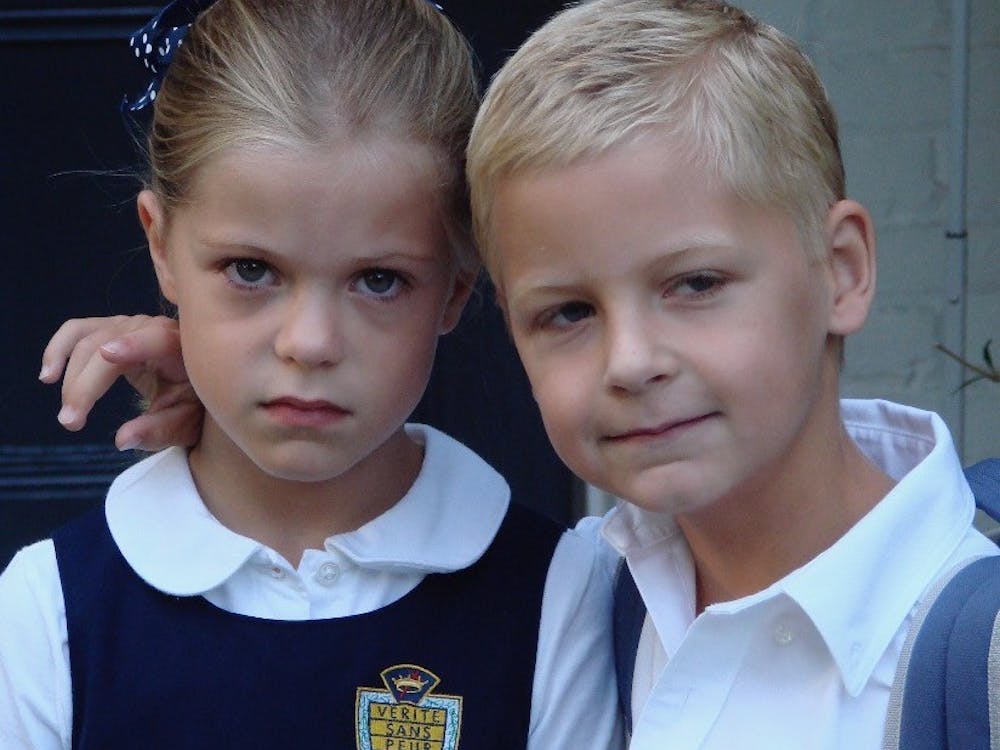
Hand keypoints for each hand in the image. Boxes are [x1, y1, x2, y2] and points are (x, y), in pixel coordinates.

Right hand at [39, 315, 202, 450]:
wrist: (199, 386)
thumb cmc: (197, 405)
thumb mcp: (187, 423)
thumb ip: (160, 430)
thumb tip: (121, 440)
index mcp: (179, 346)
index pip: (156, 338)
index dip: (134, 343)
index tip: (109, 354)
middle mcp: (154, 328)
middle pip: (108, 344)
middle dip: (85, 383)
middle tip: (72, 423)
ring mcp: (130, 325)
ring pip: (88, 340)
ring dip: (70, 375)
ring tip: (66, 413)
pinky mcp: (112, 329)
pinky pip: (78, 331)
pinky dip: (58, 349)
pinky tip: (48, 376)